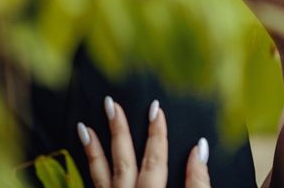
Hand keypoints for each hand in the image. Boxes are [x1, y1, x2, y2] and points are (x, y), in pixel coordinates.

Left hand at [77, 96, 211, 187]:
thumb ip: (198, 182)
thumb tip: (199, 149)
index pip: (155, 159)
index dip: (157, 133)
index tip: (156, 108)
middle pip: (124, 160)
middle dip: (118, 130)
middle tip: (111, 103)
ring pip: (102, 175)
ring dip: (93, 150)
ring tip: (84, 127)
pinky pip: (94, 186)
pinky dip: (89, 170)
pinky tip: (83, 157)